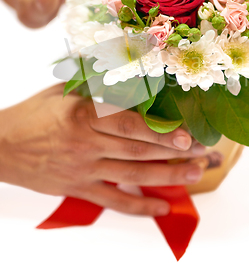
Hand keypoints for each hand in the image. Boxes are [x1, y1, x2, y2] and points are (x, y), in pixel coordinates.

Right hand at [0, 85, 204, 215]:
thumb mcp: (59, 90)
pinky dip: (140, 207)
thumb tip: (118, 56)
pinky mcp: (79, 189)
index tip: (186, 135)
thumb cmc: (31, 115)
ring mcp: (83, 170)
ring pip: (132, 176)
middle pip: (138, 150)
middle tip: (202, 152)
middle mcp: (86, 144)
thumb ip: (91, 78)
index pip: (128, 124)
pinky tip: (162, 208)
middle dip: (173, 152)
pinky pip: (114, 201)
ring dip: (166, 177)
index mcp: (82, 114)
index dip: (159, 131)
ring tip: (193, 175)